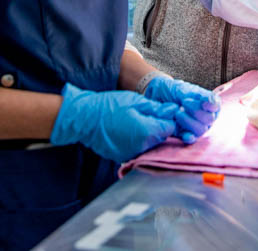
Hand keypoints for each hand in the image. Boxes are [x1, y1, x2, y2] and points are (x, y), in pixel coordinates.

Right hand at [50, 84, 177, 162]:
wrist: (84, 119)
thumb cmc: (108, 106)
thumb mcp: (136, 101)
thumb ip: (157, 108)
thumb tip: (173, 110)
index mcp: (147, 132)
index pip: (170, 128)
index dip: (169, 118)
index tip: (164, 111)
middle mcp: (142, 147)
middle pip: (162, 138)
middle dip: (159, 126)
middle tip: (148, 113)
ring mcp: (132, 154)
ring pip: (150, 145)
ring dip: (149, 135)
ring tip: (136, 120)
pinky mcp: (123, 156)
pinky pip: (137, 149)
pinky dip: (137, 141)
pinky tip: (128, 130)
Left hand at [143, 76, 219, 143]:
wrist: (154, 95)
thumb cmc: (171, 90)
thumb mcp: (184, 88)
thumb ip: (198, 96)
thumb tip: (213, 101)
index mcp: (208, 103)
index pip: (216, 106)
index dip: (210, 105)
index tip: (201, 101)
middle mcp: (205, 116)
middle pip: (209, 119)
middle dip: (196, 111)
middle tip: (184, 102)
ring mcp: (196, 126)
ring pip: (200, 130)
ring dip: (189, 121)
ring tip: (177, 112)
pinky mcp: (184, 134)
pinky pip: (191, 139)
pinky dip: (188, 136)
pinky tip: (184, 134)